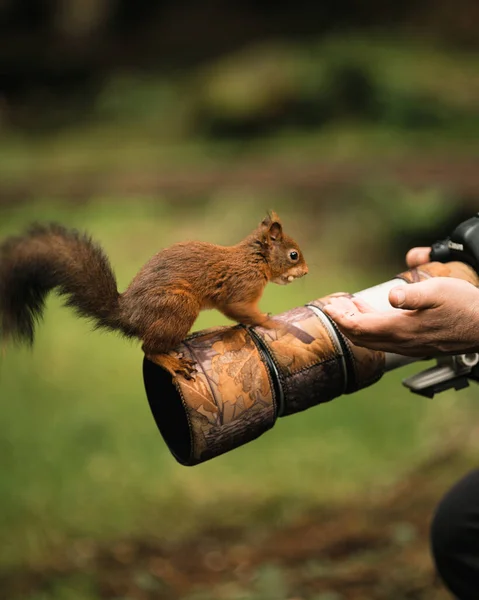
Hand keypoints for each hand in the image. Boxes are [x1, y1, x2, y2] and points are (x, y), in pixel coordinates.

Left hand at [323, 275, 478, 357]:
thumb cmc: (465, 307)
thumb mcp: (439, 291)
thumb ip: (412, 295)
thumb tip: (390, 297)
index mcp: (401, 329)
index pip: (358, 328)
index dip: (340, 317)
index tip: (329, 306)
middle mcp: (401, 342)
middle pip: (360, 337)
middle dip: (343, 322)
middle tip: (333, 307)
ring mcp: (408, 346)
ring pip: (372, 340)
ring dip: (356, 325)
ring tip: (348, 308)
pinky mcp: (416, 345)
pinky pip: (385, 340)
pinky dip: (371, 328)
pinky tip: (374, 313)